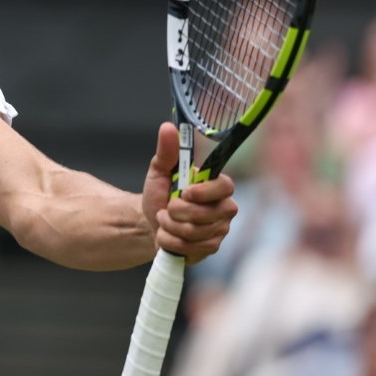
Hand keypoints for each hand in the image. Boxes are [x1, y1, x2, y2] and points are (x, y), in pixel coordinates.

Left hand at [141, 122, 236, 263]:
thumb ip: (166, 151)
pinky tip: (167, 235)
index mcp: (217, 186)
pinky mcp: (210, 248)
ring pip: (194, 232)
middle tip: (166, 208)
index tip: (184, 192)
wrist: (149, 222)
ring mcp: (220, 230)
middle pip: (205, 214)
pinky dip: (169, 241)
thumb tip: (168, 127)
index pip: (225, 187)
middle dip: (176, 212)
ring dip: (169, 226)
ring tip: (164, 219)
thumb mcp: (159, 171)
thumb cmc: (160, 193)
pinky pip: (189, 248)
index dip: (204, 192)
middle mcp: (224, 208)